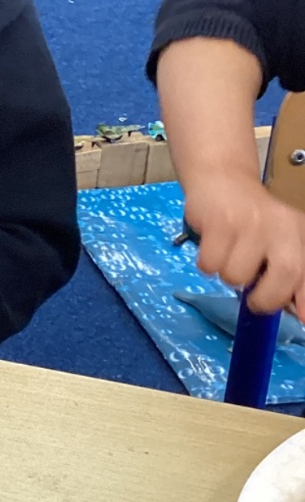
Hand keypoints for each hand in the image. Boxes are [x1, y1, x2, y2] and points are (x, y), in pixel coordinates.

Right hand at [184, 173, 304, 315]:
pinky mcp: (219, 222)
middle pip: (282, 278)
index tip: (303, 322)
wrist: (221, 179)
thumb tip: (299, 315)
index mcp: (299, 235)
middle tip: (253, 299)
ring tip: (229, 255)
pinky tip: (214, 245)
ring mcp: (250, 224)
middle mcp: (281, 228)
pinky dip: (207, 263)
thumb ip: (290, 277)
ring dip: (227, 275)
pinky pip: (209, 265)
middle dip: (264, 299)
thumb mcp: (278, 243)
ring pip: (235, 277)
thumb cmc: (251, 220)